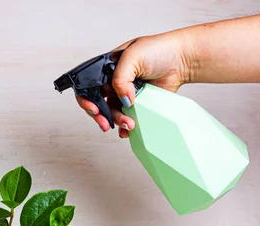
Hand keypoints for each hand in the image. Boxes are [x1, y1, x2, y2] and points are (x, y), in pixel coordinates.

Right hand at [76, 32, 192, 137]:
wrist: (183, 59)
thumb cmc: (159, 49)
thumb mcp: (133, 56)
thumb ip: (120, 78)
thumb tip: (122, 100)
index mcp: (107, 69)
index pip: (88, 86)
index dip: (86, 99)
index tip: (95, 109)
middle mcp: (114, 82)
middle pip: (98, 103)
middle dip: (100, 115)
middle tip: (106, 124)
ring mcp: (125, 94)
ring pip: (113, 113)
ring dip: (117, 121)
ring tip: (129, 124)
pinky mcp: (138, 104)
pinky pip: (127, 117)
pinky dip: (125, 127)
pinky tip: (128, 130)